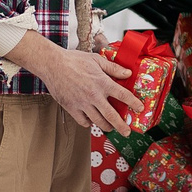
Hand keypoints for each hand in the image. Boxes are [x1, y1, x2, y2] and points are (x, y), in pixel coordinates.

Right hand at [12, 31, 140, 131]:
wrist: (52, 64)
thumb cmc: (73, 60)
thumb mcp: (96, 60)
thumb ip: (113, 68)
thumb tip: (127, 73)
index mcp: (102, 82)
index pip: (123, 95)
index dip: (133, 103)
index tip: (139, 108)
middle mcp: (94, 95)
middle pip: (111, 116)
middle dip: (121, 126)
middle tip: (127, 132)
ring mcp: (82, 104)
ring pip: (98, 121)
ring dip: (107, 127)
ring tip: (111, 128)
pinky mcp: (71, 108)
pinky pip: (83, 121)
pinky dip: (89, 123)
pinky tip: (92, 120)